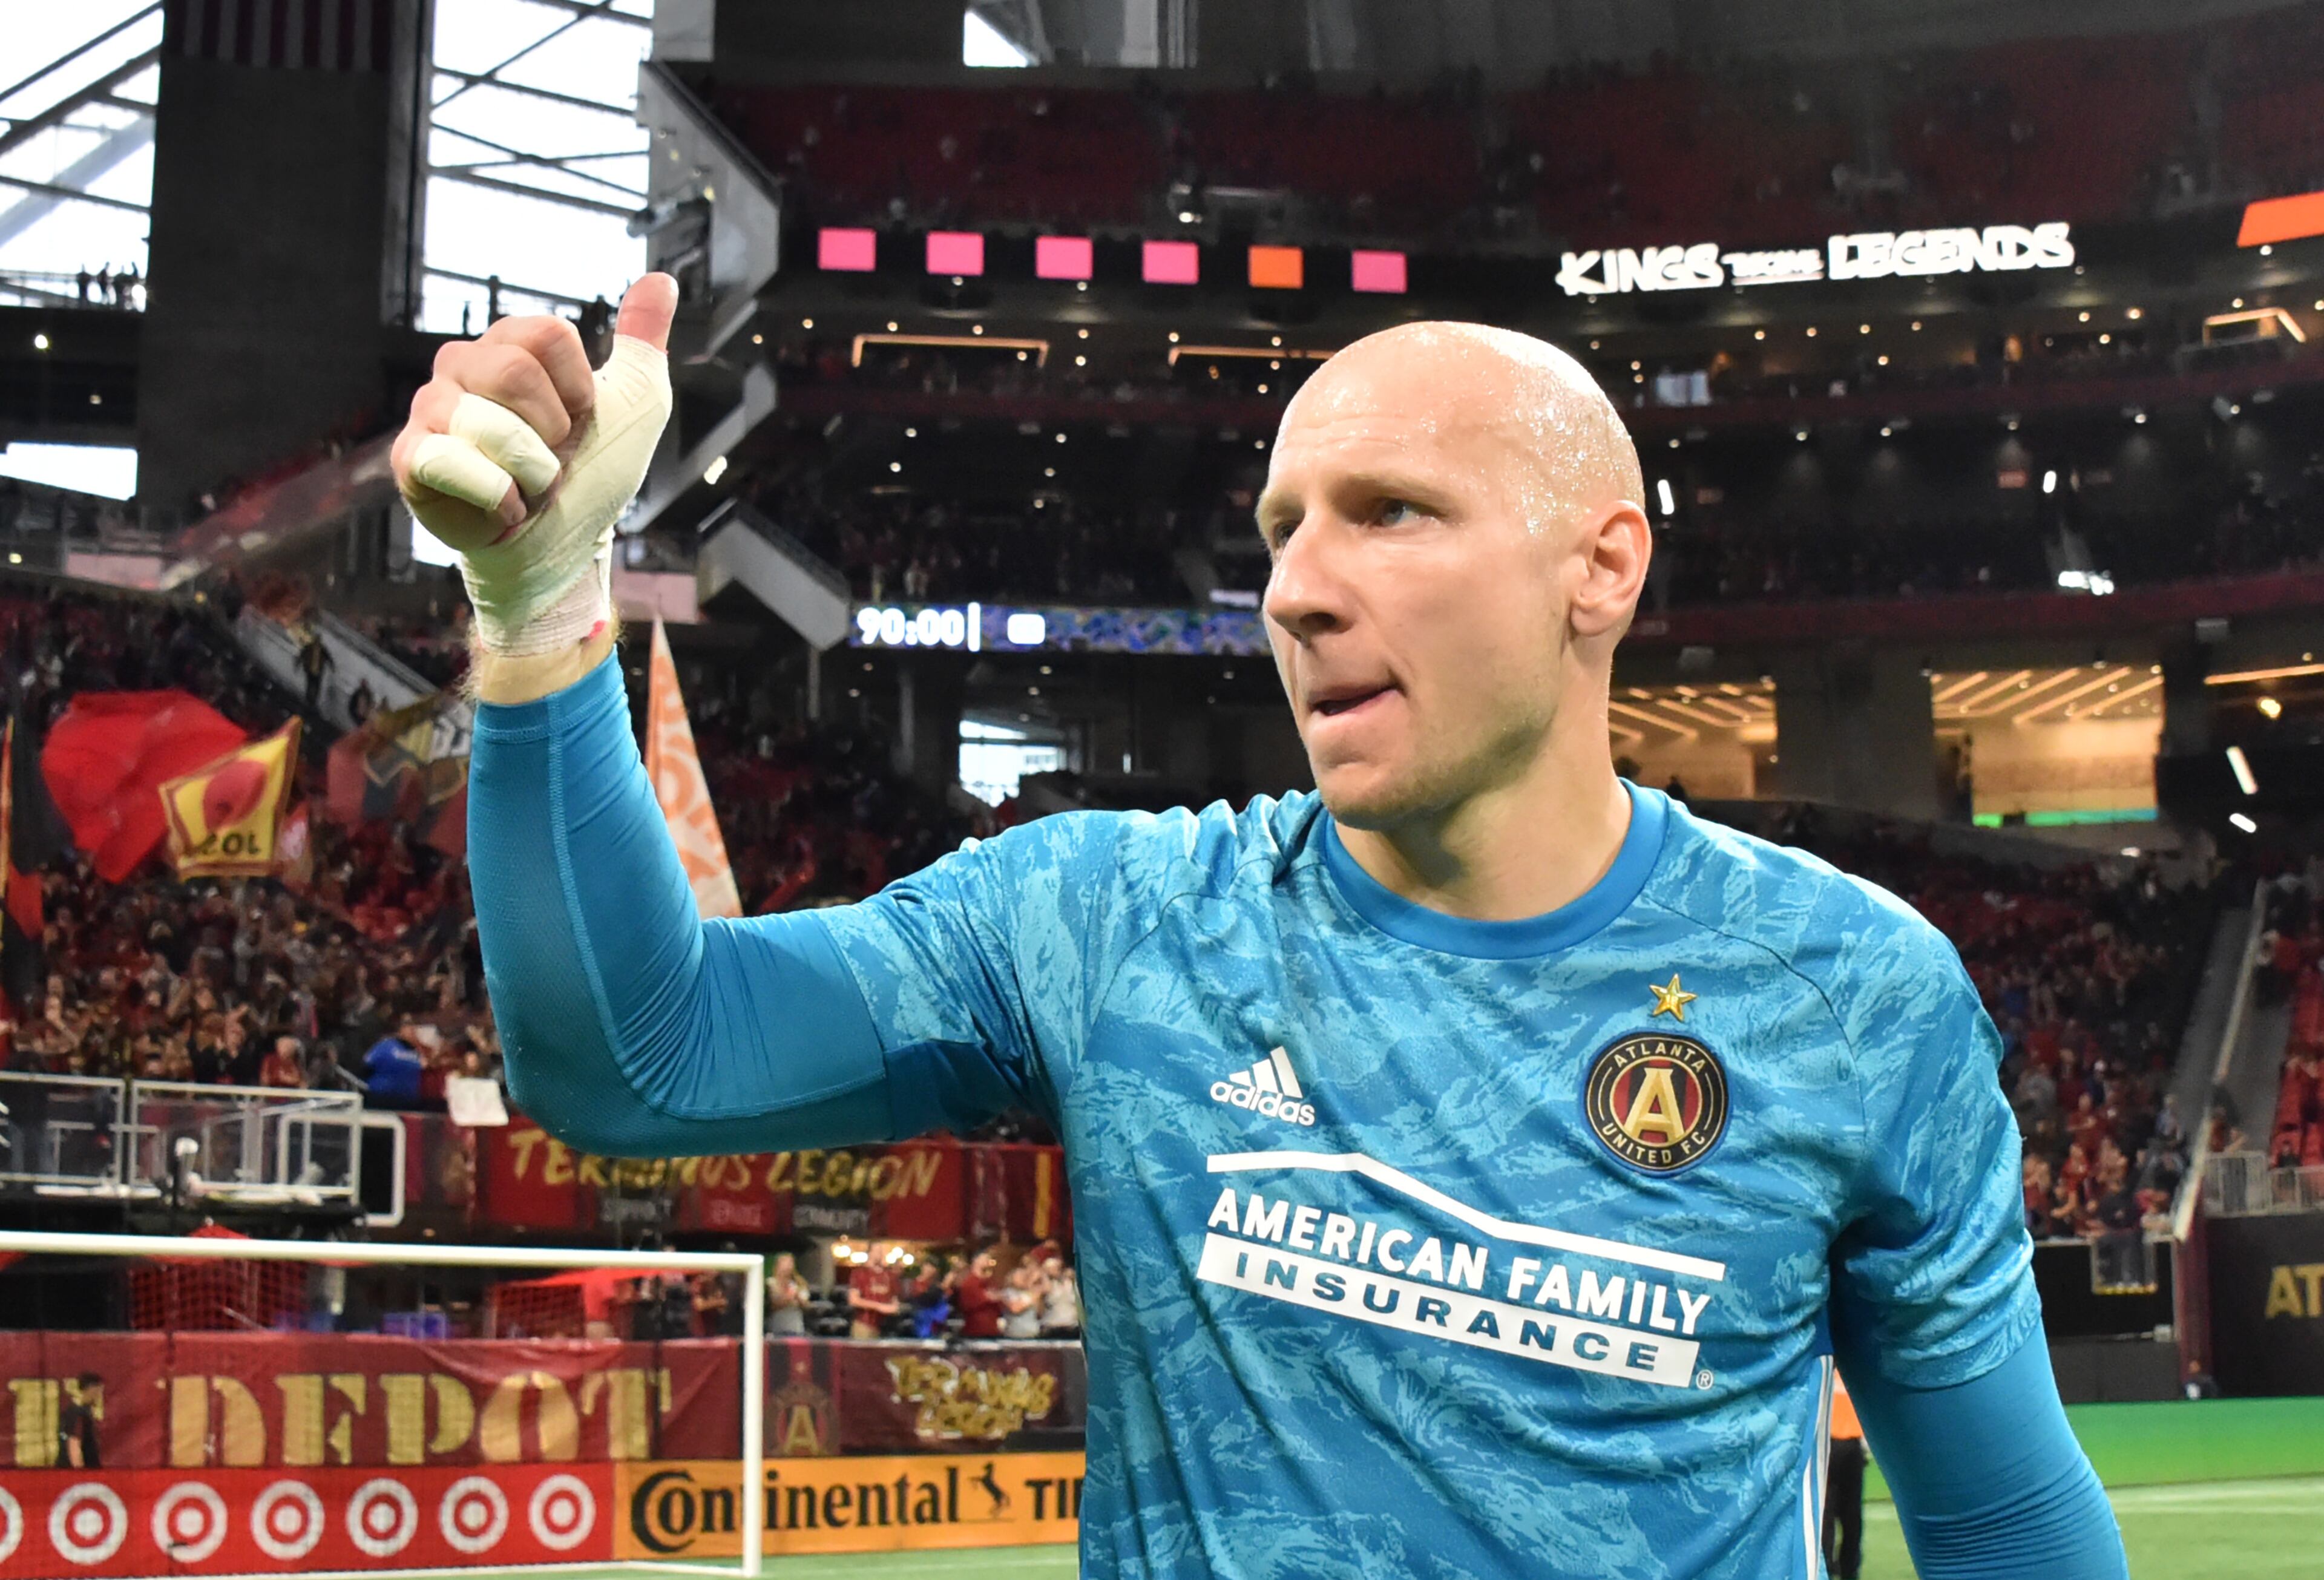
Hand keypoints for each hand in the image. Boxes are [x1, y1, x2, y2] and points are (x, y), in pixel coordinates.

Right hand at [392, 275, 677, 653]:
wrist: (566, 545)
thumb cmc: (593, 472)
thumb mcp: (635, 404)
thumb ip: (642, 341)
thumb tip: (661, 280)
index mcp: (510, 342)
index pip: (548, 334)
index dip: (580, 391)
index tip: (579, 421)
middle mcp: (461, 364)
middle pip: (513, 372)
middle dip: (553, 432)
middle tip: (552, 456)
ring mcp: (430, 410)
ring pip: (489, 423)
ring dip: (531, 470)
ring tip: (527, 483)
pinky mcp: (411, 459)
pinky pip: (455, 464)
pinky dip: (499, 497)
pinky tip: (502, 506)